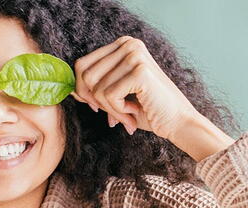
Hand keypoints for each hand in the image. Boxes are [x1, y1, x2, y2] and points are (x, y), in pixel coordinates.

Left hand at [73, 36, 231, 157]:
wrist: (177, 122)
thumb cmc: (147, 110)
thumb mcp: (115, 94)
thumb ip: (94, 87)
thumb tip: (69, 91)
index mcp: (122, 45)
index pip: (82, 64)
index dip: (82, 90)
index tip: (97, 107)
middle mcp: (128, 44)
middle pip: (85, 75)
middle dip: (95, 102)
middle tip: (112, 116)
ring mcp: (134, 55)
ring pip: (96, 89)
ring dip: (109, 110)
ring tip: (128, 114)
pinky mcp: (139, 71)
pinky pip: (108, 96)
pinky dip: (118, 112)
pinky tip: (135, 113)